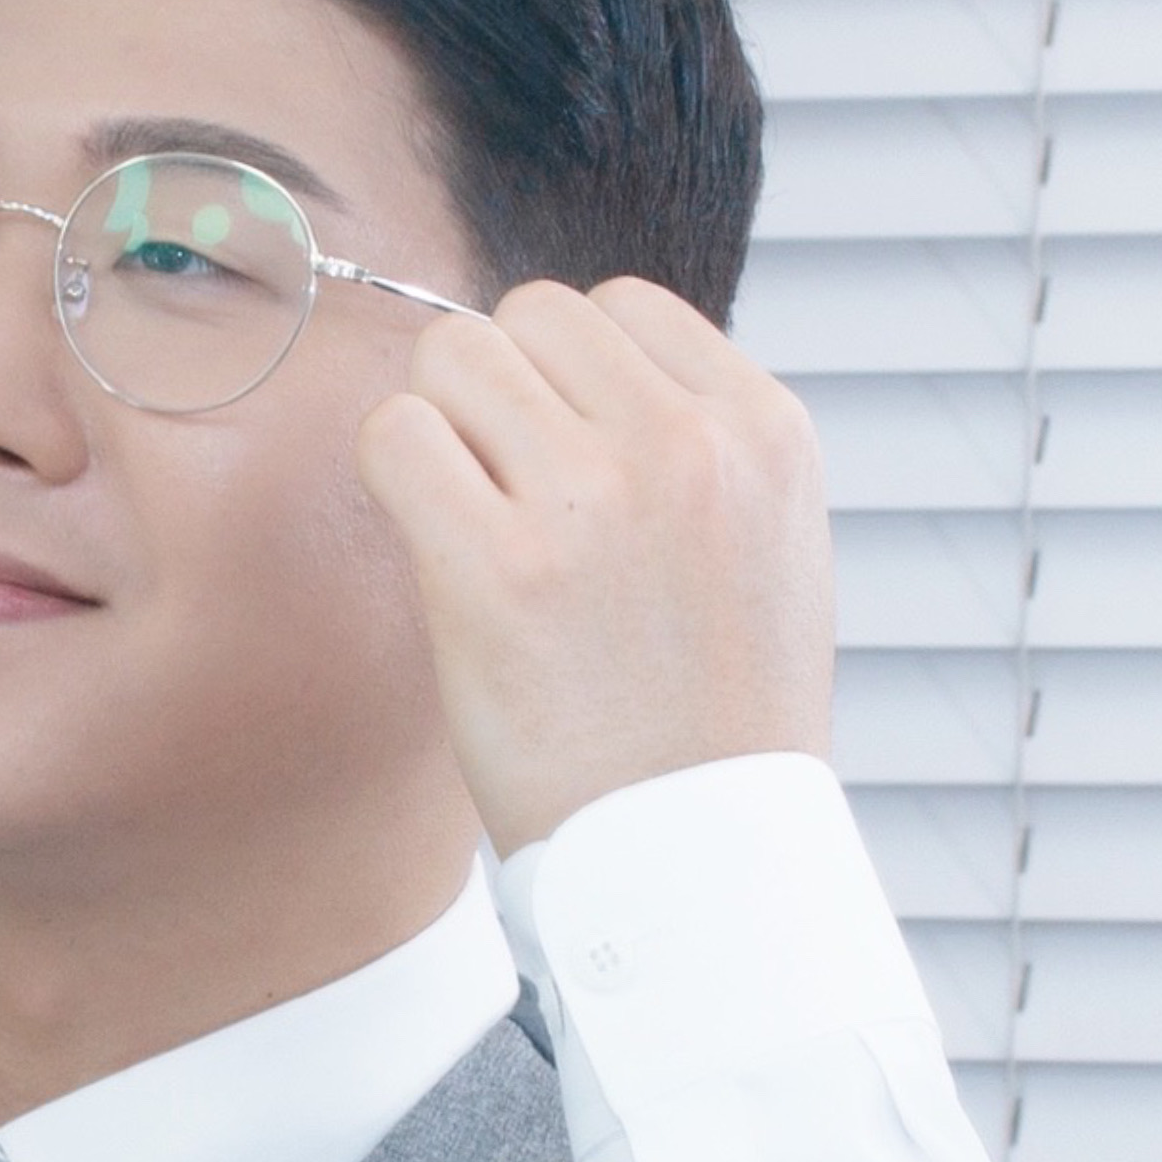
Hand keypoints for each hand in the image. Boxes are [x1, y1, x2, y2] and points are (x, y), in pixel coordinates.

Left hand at [353, 276, 838, 854]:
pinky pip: (394, 437)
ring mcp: (590, 500)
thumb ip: (697, 442)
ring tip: (475, 521)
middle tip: (509, 494)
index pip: (620, 308)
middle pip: (528, 316)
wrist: (697, 854)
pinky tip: (431, 544)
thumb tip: (582, 361)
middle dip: (501, 392)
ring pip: (454, 357)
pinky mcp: (494, 567)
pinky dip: (392, 476)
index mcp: (766, 430)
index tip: (570, 457)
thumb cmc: (715, 712)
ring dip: (443, 428)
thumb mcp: (769, 544)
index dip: (570, 376)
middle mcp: (686, 445)